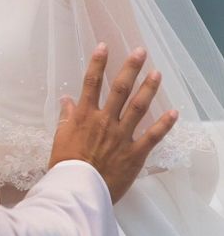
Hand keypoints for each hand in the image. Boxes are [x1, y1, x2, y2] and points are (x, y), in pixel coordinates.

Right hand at [48, 43, 177, 203]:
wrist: (79, 188)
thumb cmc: (65, 162)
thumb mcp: (60, 136)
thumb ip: (67, 116)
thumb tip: (67, 99)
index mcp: (85, 115)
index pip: (91, 83)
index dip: (97, 63)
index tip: (104, 46)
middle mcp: (105, 120)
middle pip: (120, 89)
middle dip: (130, 68)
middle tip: (140, 52)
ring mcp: (122, 135)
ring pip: (138, 107)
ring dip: (148, 89)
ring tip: (157, 73)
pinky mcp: (134, 153)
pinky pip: (152, 136)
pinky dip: (164, 125)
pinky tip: (174, 112)